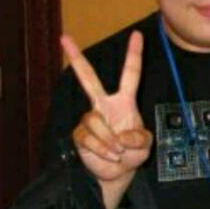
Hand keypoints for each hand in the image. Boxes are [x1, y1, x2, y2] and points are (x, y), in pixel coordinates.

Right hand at [60, 31, 152, 183]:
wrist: (116, 173)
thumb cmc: (132, 154)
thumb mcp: (145, 146)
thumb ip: (139, 138)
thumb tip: (121, 136)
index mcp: (124, 101)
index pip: (130, 74)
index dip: (134, 55)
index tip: (137, 34)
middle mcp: (104, 105)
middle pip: (88, 77)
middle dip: (75, 58)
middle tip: (64, 38)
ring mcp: (90, 119)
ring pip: (94, 120)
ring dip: (108, 140)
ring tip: (117, 152)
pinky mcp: (80, 134)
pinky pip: (87, 137)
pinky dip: (101, 148)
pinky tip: (108, 155)